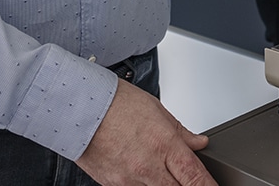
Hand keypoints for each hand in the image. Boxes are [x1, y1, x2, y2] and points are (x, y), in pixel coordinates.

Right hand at [76, 80, 216, 185]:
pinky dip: (143, 183)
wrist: (79, 106)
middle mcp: (148, 166)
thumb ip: (181, 132)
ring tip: (161, 169)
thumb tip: (199, 143)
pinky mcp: (112, 184)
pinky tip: (142, 170)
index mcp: (164, 144)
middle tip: (188, 178)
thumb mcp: (156, 110)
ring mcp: (129, 179)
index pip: (195, 177)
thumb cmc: (115, 102)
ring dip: (163, 183)